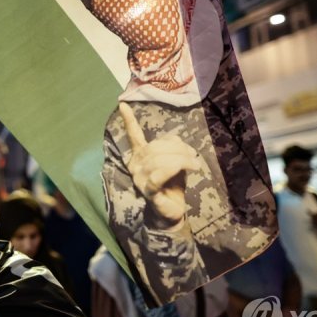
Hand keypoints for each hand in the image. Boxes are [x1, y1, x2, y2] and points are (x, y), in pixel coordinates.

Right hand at [119, 102, 197, 228]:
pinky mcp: (148, 191)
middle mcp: (135, 164)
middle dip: (179, 149)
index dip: (128, 120)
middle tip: (193, 156)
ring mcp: (139, 178)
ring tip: (194, 165)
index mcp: (139, 155)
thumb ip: (172, 147)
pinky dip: (174, 169)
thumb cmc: (172, 184)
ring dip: (181, 159)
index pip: (133, 136)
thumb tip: (178, 142)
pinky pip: (159, 175)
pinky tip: (187, 170)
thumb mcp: (174, 161)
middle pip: (156, 147)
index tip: (122, 103)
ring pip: (160, 159)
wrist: (171, 213)